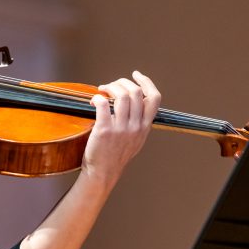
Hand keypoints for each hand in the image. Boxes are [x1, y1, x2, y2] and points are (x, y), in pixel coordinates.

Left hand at [81, 71, 160, 186]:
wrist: (103, 173)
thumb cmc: (115, 156)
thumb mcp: (136, 140)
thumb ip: (139, 123)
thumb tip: (135, 102)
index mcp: (145, 127)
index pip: (154, 98)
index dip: (146, 82)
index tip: (136, 75)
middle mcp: (136, 126)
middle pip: (136, 92)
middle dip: (122, 82)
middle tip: (111, 85)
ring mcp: (121, 129)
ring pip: (122, 95)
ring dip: (110, 87)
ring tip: (102, 90)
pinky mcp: (104, 130)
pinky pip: (103, 104)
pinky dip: (98, 97)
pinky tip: (94, 100)